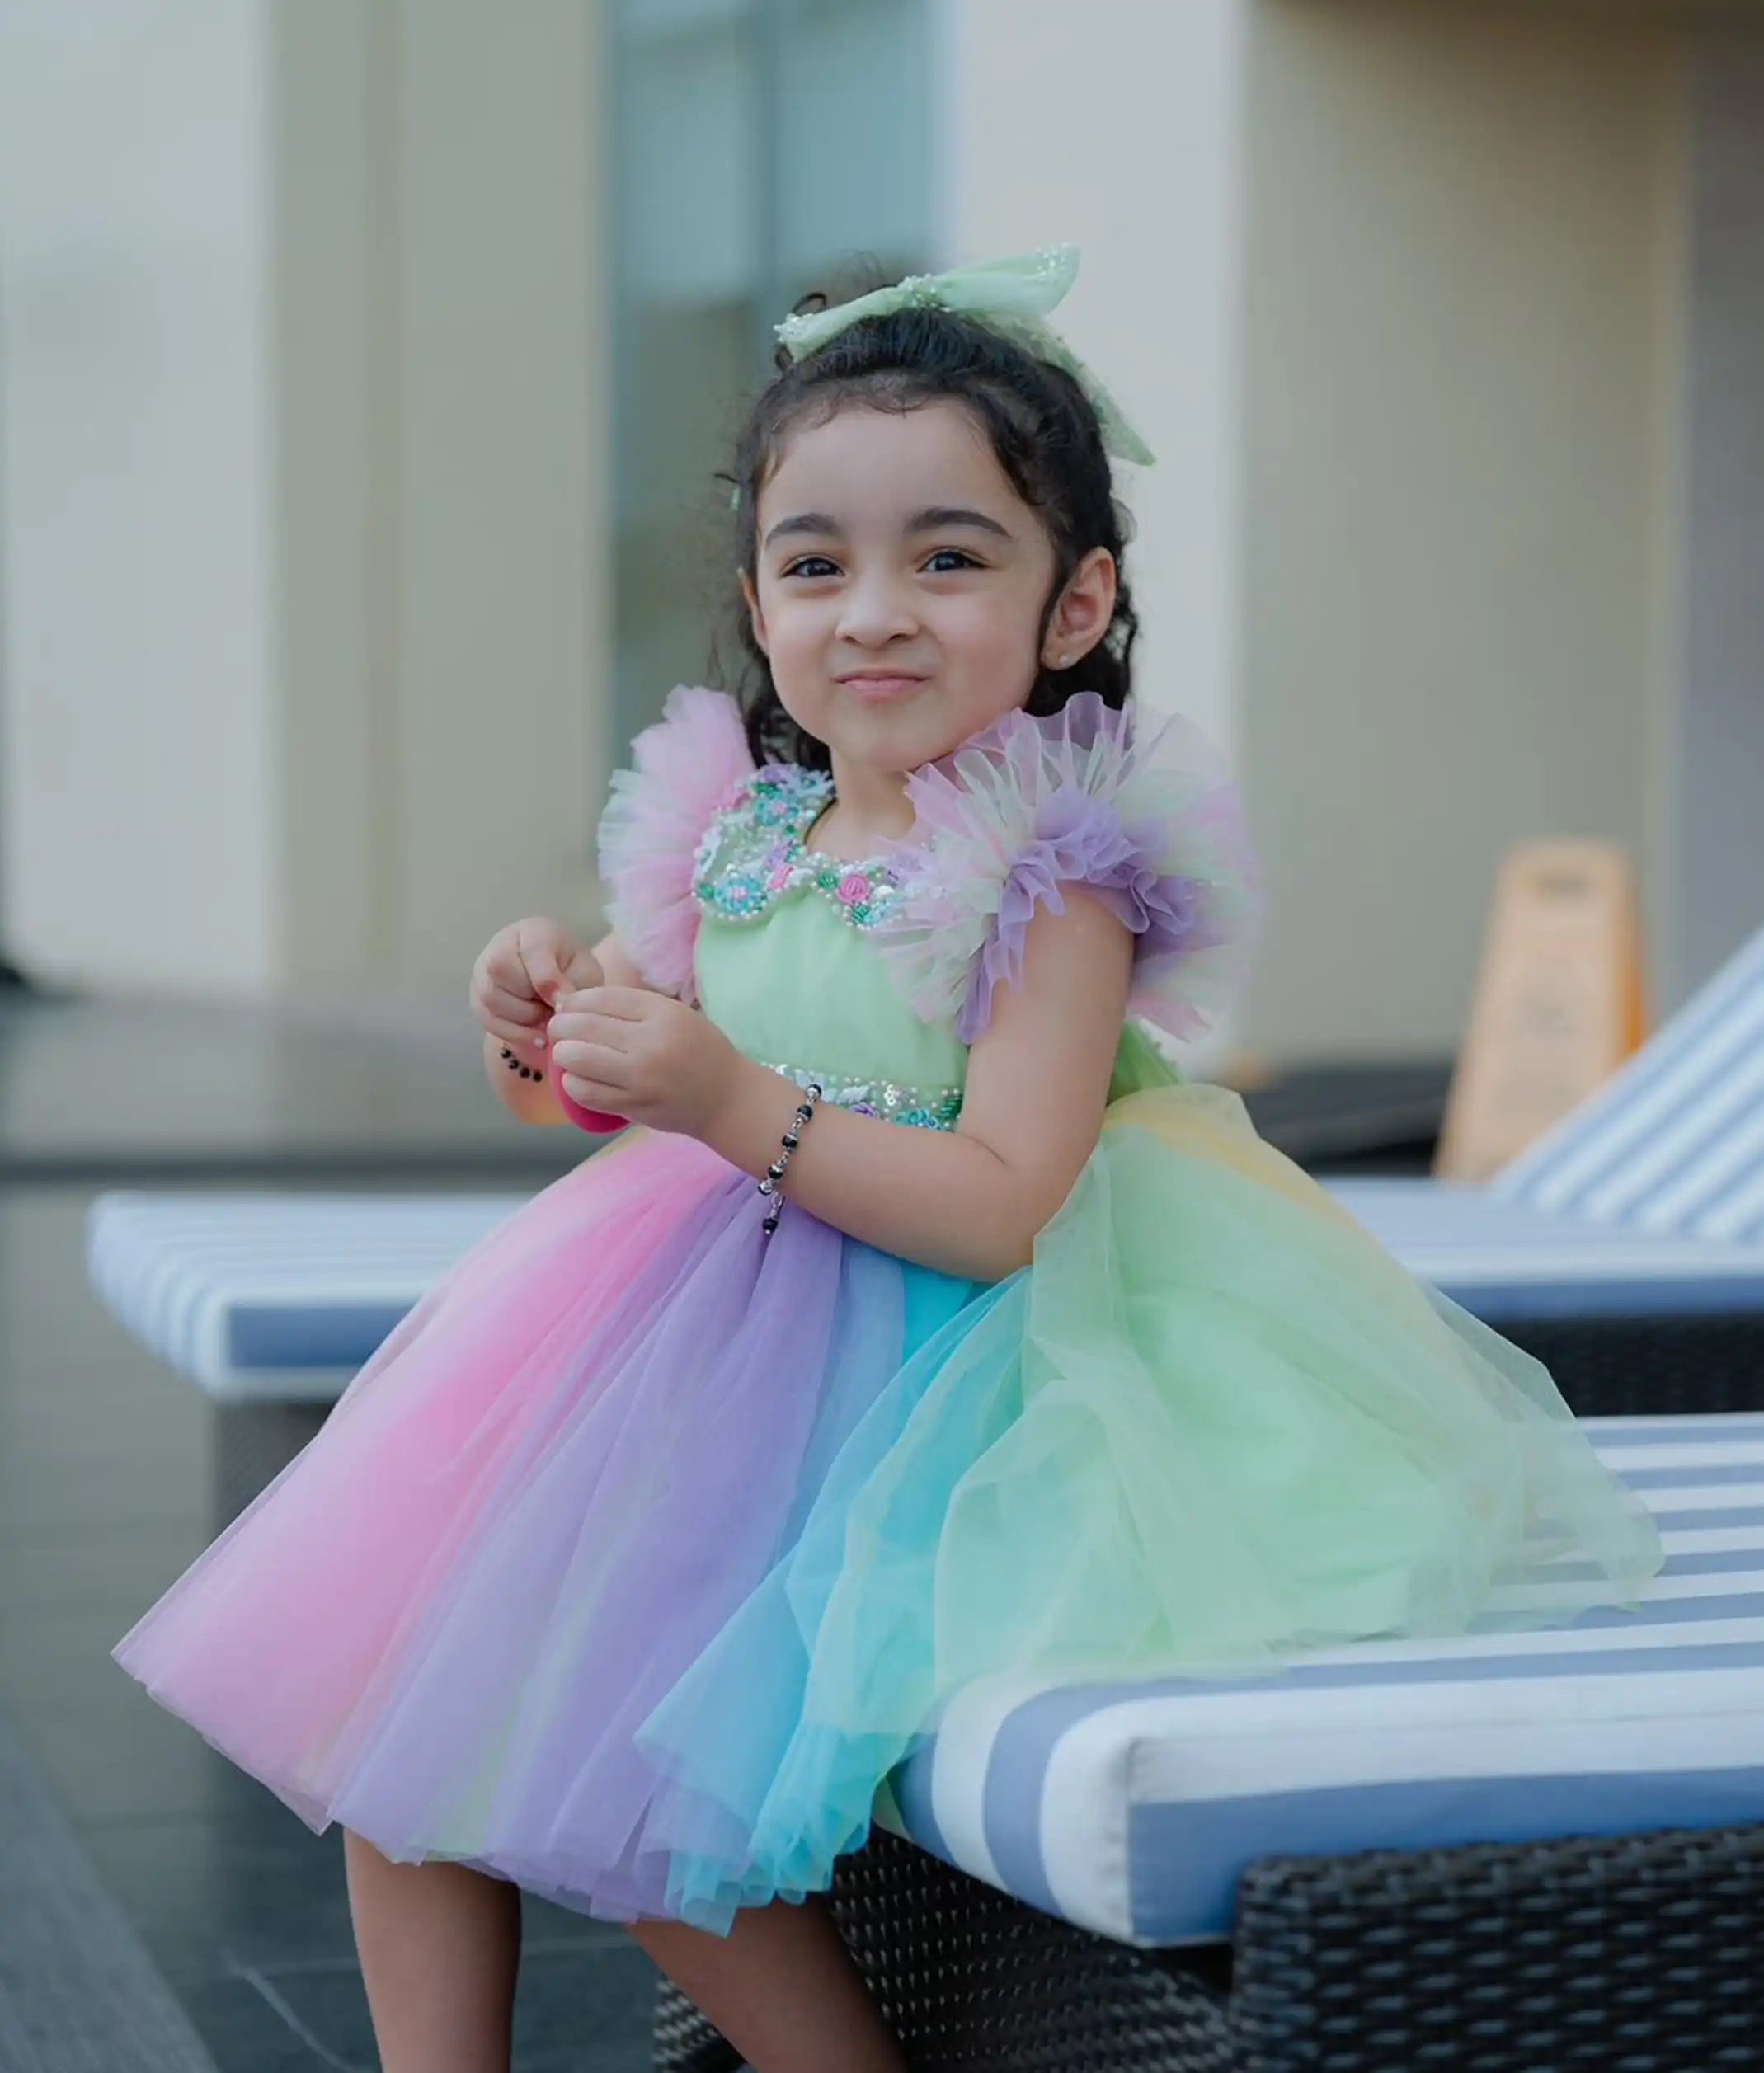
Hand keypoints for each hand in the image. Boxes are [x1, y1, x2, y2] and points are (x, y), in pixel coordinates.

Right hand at [470, 918, 603, 1056]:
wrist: (557, 981)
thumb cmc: (572, 973)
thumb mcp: (584, 973)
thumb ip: (574, 984)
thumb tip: (558, 1005)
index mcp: (534, 931)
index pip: (530, 950)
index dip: (546, 979)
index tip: (560, 1001)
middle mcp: (501, 945)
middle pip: (500, 970)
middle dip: (531, 1000)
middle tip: (554, 1012)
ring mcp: (483, 971)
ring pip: (490, 997)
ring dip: (523, 1019)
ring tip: (546, 1020)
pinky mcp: (477, 998)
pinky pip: (487, 1018)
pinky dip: (514, 1034)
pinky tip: (536, 1037)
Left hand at [548, 987, 745, 1140]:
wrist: (726, 1098)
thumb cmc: (700, 1050)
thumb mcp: (675, 1014)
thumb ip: (632, 1007)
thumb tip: (576, 1005)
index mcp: (662, 1014)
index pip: (602, 998)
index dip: (575, 1001)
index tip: (567, 1007)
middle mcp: (650, 1044)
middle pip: (584, 1026)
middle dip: (560, 1026)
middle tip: (558, 1030)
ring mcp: (640, 1078)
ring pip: (578, 1060)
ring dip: (563, 1055)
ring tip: (566, 1054)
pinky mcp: (633, 1106)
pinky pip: (586, 1093)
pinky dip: (573, 1083)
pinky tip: (577, 1078)